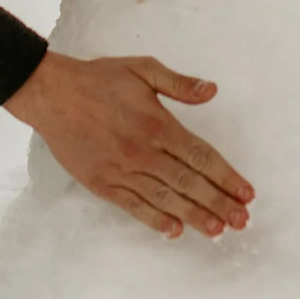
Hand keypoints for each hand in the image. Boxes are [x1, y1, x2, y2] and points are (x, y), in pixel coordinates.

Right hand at [4, 51, 253, 238]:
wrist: (52, 95)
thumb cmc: (100, 79)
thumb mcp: (142, 68)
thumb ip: (179, 83)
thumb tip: (212, 90)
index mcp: (157, 125)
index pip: (201, 156)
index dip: (227, 177)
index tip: (247, 194)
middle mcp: (143, 152)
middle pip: (189, 183)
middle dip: (219, 203)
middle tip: (242, 222)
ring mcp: (122, 171)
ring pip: (165, 199)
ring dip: (194, 216)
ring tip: (218, 231)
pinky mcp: (103, 183)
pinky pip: (133, 206)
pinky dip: (155, 220)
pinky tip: (175, 230)